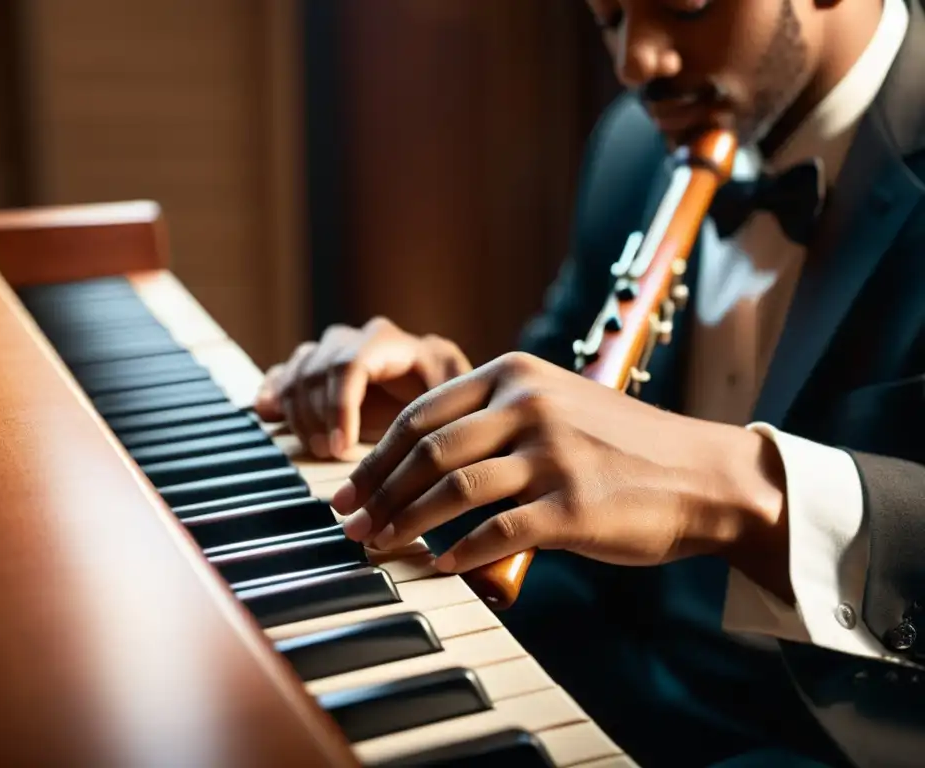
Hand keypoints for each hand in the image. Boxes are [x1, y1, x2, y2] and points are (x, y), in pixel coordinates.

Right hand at [254, 317, 471, 458]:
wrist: (443, 395)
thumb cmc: (455, 401)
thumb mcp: (460, 402)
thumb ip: (445, 409)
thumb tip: (431, 432)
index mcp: (393, 343)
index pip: (351, 363)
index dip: (339, 406)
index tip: (341, 448)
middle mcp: (359, 340)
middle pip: (318, 367)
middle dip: (318, 415)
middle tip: (329, 454)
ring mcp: (335, 352)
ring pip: (298, 370)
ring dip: (298, 413)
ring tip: (316, 448)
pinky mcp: (317, 370)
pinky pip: (285, 372)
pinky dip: (273, 391)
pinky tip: (266, 411)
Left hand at [331, 352, 791, 596]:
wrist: (703, 475)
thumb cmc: (622, 445)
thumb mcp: (556, 404)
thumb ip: (494, 417)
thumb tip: (422, 459)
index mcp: (516, 374)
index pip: (421, 413)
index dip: (376, 455)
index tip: (349, 487)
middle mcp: (529, 406)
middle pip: (427, 451)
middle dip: (378, 492)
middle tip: (351, 522)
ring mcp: (552, 455)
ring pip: (452, 491)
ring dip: (404, 523)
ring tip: (378, 545)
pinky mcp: (572, 506)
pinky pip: (496, 533)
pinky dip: (459, 553)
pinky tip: (438, 566)